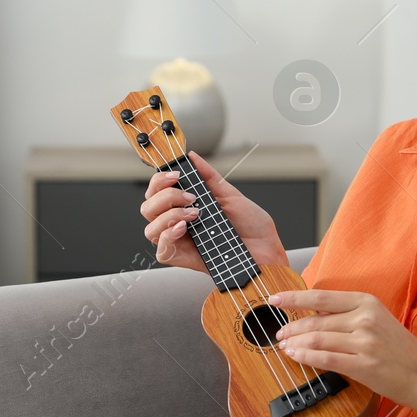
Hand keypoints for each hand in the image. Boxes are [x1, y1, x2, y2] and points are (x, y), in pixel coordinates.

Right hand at [140, 151, 288, 273]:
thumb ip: (208, 177)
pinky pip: (162, 251)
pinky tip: (183, 228)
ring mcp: (181, 242)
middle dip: (163, 196)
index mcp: (186, 207)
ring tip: (194, 213)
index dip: (158, 181)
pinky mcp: (185, 260)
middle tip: (189, 196)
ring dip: (168, 215)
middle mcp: (179, 224)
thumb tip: (192, 157)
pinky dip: (168, 236)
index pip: (156, 193)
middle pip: (148, 209)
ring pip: (150, 229)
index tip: (175, 174)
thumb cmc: (252, 227)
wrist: (267, 249)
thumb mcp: (230, 194)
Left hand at [269, 288, 416, 409]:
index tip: (274, 299)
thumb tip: (309, 314)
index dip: (294, 298)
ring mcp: (364, 342)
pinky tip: (295, 356)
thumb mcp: (375, 318)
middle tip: (279, 333)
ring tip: (284, 345)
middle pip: (315, 321)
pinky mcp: (362, 364)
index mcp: (366, 302)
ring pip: (316, 339)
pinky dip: (305, 357)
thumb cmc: (396, 347)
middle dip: (291, 327)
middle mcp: (365, 318)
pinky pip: (325, 359)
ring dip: (295, 343)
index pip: (321, 297)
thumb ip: (345, 314)